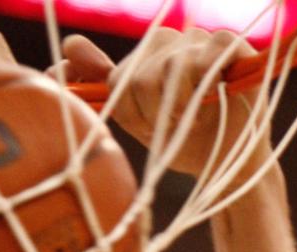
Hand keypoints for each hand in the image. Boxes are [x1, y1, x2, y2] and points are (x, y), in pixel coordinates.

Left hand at [55, 30, 271, 182]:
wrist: (224, 166)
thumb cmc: (181, 141)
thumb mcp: (136, 117)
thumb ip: (103, 81)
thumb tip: (67, 45)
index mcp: (145, 55)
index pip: (119, 77)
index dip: (131, 111)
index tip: (148, 128)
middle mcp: (170, 40)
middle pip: (139, 75)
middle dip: (152, 114)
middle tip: (172, 126)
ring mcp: (199, 40)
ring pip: (168, 69)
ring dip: (177, 107)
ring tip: (190, 118)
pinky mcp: (229, 45)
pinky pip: (204, 58)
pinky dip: (203, 89)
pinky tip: (213, 101)